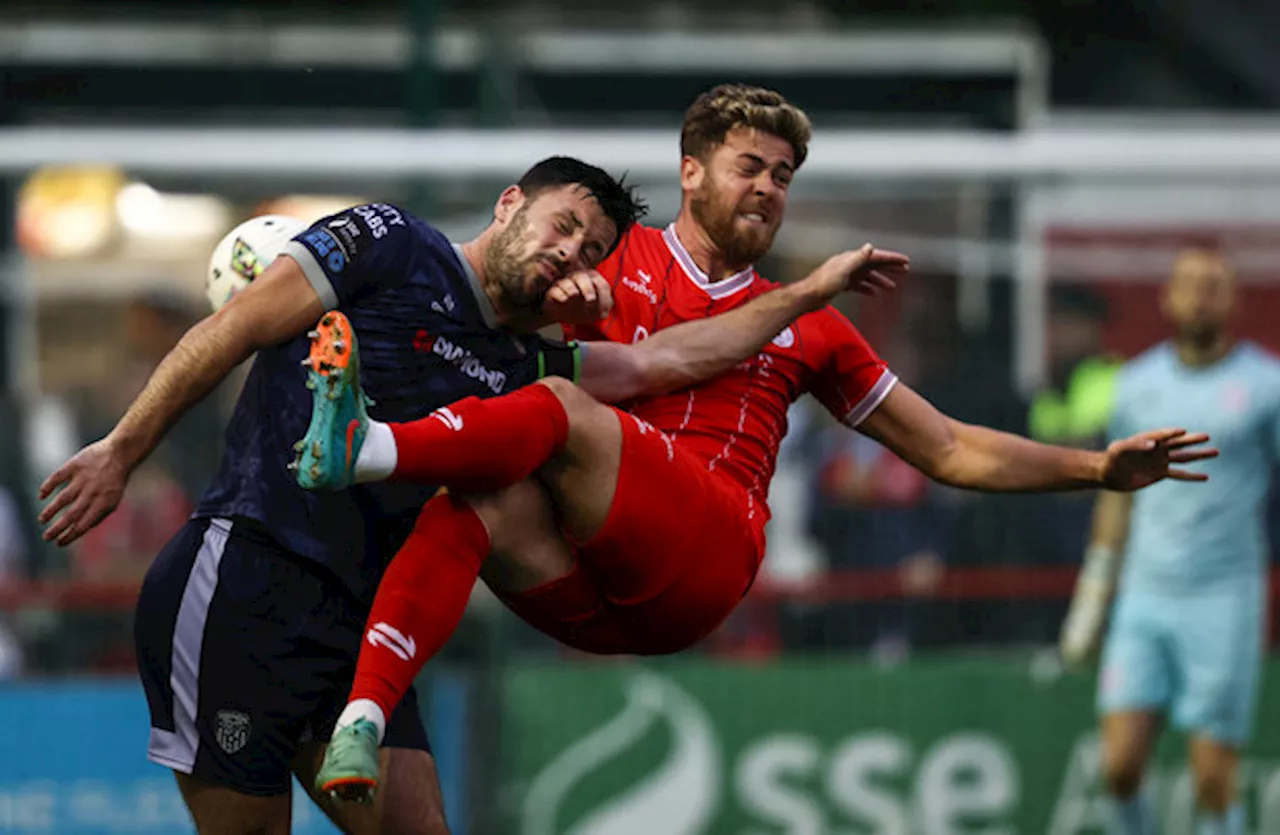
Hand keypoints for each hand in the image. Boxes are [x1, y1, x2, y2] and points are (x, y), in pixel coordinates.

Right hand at [37, 438, 130, 546]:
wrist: (120, 454)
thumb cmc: (114, 481)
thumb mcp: (113, 500)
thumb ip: (99, 515)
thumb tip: (83, 529)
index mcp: (103, 503)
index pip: (84, 524)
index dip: (70, 535)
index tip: (59, 543)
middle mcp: (92, 492)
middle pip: (71, 514)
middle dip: (57, 528)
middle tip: (46, 537)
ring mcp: (83, 478)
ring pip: (63, 498)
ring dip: (50, 511)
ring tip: (42, 520)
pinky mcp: (75, 465)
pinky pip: (57, 477)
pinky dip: (48, 486)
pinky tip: (41, 495)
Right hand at [542, 270, 613, 325]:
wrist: (562, 314)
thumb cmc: (581, 308)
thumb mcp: (596, 310)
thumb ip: (604, 305)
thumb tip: (608, 307)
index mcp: (591, 279)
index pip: (600, 283)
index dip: (604, 297)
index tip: (604, 313)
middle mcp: (577, 278)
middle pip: (582, 277)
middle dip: (588, 288)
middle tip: (591, 299)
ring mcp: (563, 284)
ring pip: (566, 282)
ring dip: (571, 288)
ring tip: (574, 295)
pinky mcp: (552, 292)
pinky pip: (554, 290)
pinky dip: (559, 294)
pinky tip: (564, 299)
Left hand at [799, 244, 909, 306]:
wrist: (809, 296)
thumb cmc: (823, 283)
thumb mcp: (843, 269)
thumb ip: (857, 258)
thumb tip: (869, 246)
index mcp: (851, 259)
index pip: (876, 256)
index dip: (891, 258)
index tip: (904, 261)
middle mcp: (849, 264)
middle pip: (873, 264)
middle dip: (889, 267)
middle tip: (904, 270)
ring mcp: (845, 275)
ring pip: (867, 276)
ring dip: (880, 280)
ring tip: (891, 286)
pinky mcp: (841, 285)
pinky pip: (859, 285)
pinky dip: (867, 288)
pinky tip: (873, 293)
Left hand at [1099, 428, 1217, 490]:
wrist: (1108, 473)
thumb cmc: (1110, 458)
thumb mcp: (1118, 449)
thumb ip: (1134, 445)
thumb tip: (1153, 444)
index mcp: (1147, 439)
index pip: (1162, 435)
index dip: (1170, 433)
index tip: (1182, 432)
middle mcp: (1158, 448)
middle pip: (1178, 443)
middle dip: (1192, 440)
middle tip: (1207, 436)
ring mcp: (1160, 460)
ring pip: (1184, 457)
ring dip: (1199, 455)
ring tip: (1216, 452)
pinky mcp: (1160, 473)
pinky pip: (1179, 474)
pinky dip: (1192, 476)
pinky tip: (1205, 477)